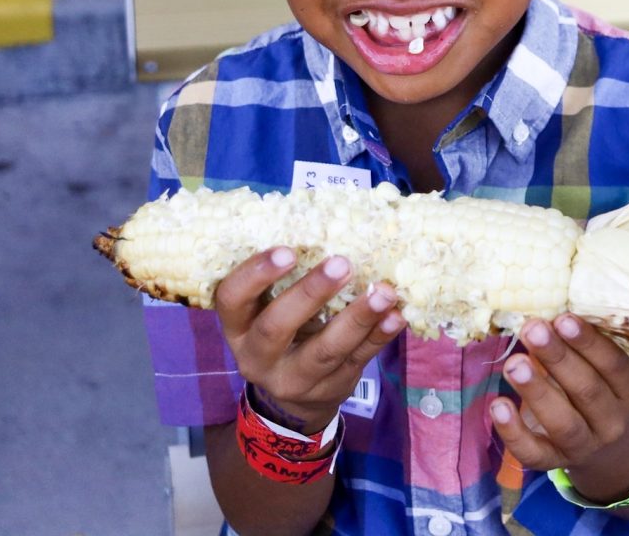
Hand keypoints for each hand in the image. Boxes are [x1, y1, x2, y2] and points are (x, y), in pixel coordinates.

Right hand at [215, 247, 405, 432]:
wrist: (294, 402)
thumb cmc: (282, 333)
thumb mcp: (267, 312)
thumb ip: (284, 282)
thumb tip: (326, 226)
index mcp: (238, 328)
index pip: (232, 300)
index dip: (255, 275)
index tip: (287, 251)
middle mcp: (258, 357)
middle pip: (276, 327)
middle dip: (310, 294)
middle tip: (341, 263)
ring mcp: (295, 378)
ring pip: (325, 349)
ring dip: (358, 317)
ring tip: (384, 291)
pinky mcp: (331, 388)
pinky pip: (358, 359)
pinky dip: (380, 336)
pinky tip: (396, 315)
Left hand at [490, 315, 628, 501]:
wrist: (604, 451)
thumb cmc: (594, 392)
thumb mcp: (597, 370)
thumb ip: (575, 348)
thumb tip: (539, 318)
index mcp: (626, 390)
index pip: (613, 366)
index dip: (589, 342)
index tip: (563, 318)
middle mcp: (611, 421)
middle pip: (588, 391)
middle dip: (558, 359)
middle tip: (533, 330)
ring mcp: (584, 446)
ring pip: (563, 423)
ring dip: (537, 392)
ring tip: (513, 364)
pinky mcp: (554, 462)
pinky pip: (534, 453)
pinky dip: (513, 432)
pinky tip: (498, 405)